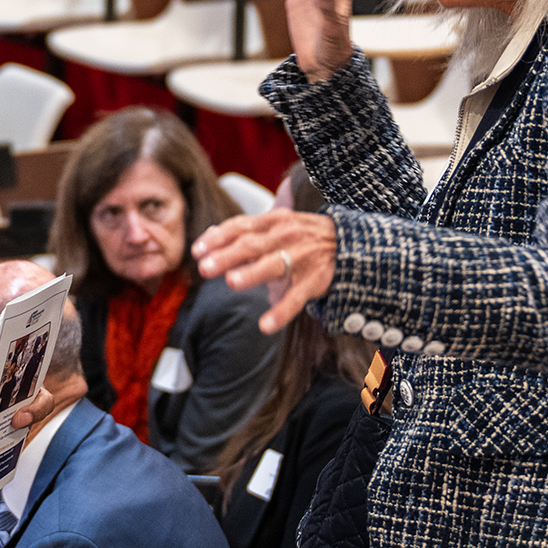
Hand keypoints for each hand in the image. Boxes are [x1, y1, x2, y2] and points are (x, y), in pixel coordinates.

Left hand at [194, 210, 338, 334]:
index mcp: (273, 221)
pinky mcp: (316, 280)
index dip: (217, 238)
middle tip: (204, 268)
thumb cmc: (304, 235)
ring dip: (252, 274)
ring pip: (274, 265)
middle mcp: (286, 235)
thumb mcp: (277, 225)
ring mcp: (302, 257)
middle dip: (226, 256)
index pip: (240, 226)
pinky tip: (265, 326)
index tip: (197, 250)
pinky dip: (282, 312)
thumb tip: (210, 234)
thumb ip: (247, 231)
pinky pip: (297, 297)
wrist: (350, 243)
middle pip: (252, 244)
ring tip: (231, 283)